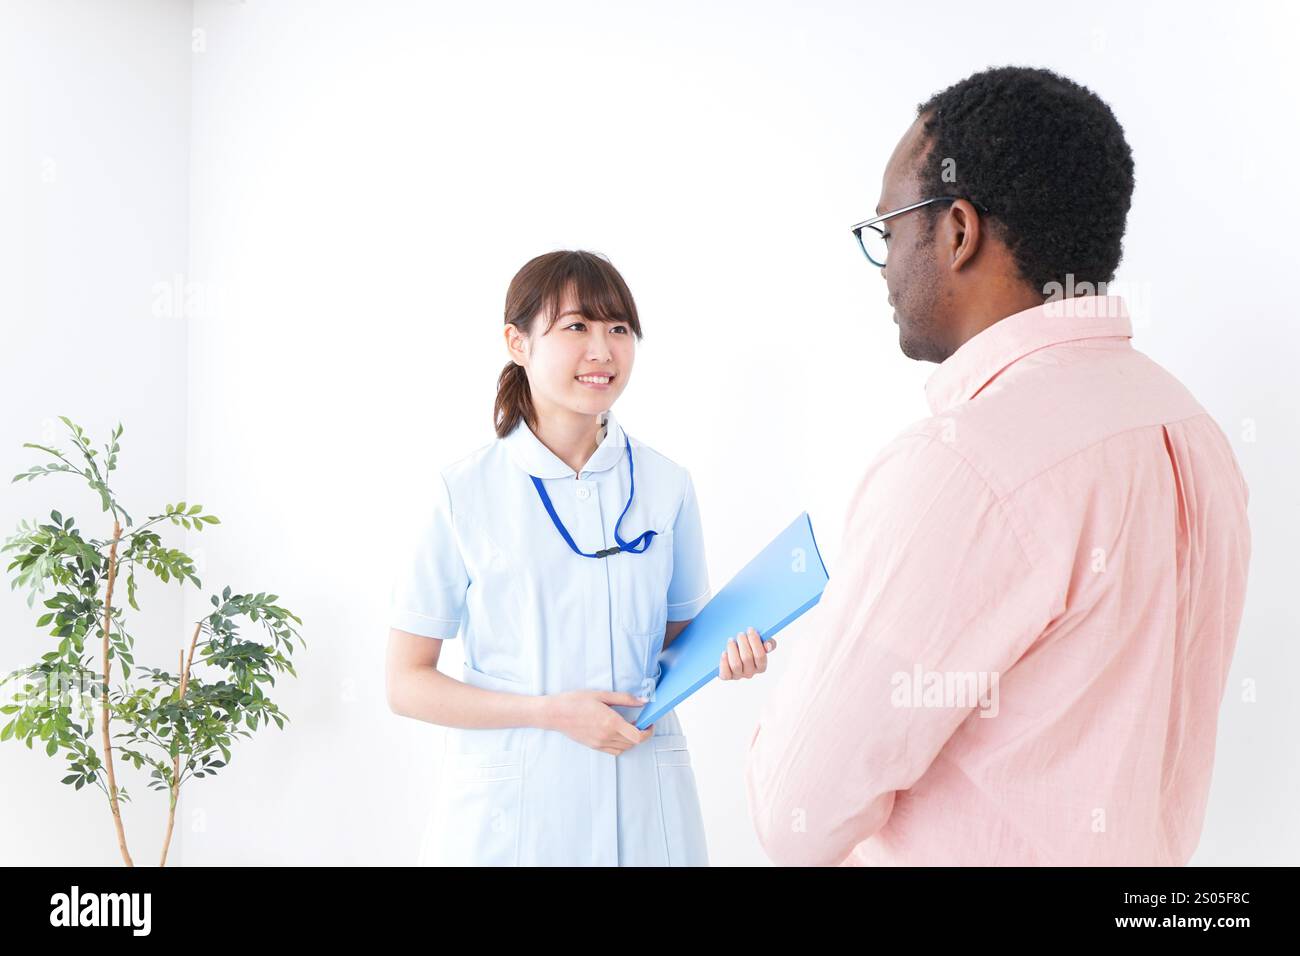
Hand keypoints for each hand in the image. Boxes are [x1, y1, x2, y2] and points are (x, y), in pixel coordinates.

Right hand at [540, 689, 654, 755]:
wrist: (554, 713)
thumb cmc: (575, 701)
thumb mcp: (602, 695)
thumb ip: (625, 698)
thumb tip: (643, 701)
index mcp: (610, 722)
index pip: (638, 736)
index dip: (648, 731)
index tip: (650, 722)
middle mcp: (606, 736)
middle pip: (633, 743)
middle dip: (642, 733)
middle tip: (641, 721)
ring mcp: (599, 743)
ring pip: (624, 748)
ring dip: (632, 740)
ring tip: (629, 726)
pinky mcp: (594, 746)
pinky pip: (614, 751)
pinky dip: (621, 744)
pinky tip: (617, 732)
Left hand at [719, 627, 776, 679]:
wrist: (733, 650)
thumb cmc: (748, 646)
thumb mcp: (760, 643)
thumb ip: (768, 642)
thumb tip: (768, 645)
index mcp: (761, 666)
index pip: (760, 656)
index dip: (755, 642)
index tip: (750, 629)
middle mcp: (750, 673)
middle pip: (747, 658)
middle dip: (743, 643)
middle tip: (740, 634)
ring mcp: (738, 676)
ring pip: (736, 665)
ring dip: (732, 650)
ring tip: (731, 640)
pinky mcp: (727, 676)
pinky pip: (725, 673)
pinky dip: (724, 662)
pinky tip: (724, 653)